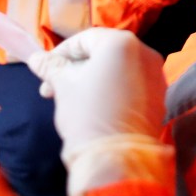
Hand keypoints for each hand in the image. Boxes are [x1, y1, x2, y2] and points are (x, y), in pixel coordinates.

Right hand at [27, 28, 166, 165]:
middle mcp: (145, 52)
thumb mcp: (64, 86)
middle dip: (75, 69)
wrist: (117, 156)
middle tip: (51, 89)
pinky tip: (95, 107)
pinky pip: (131, 84)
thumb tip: (35, 58)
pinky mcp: (159, 95)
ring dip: (92, 79)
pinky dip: (112, 89)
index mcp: (121, 43)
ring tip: (70, 99)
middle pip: (102, 53)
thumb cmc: (88, 114)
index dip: (61, 53)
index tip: (45, 69)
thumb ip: (51, 67)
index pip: (85, 39)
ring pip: (117, 69)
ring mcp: (155, 74)